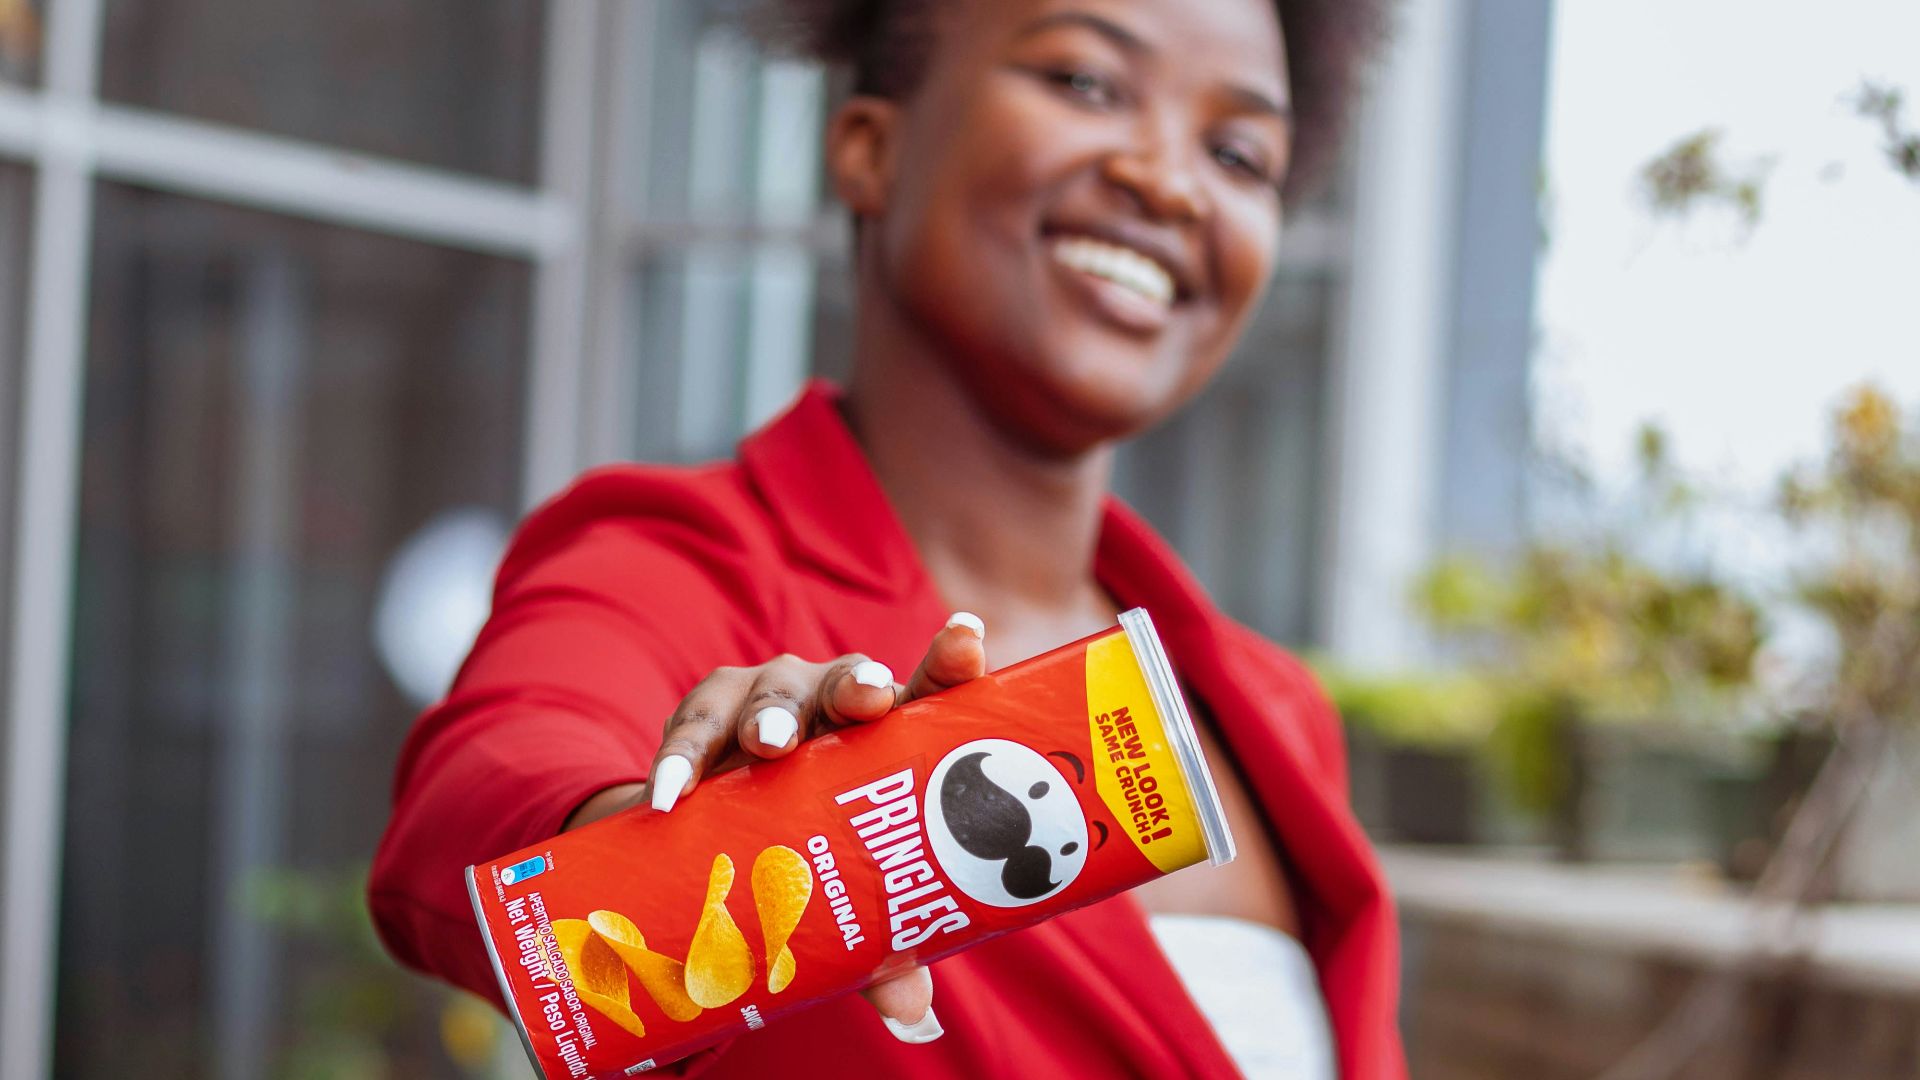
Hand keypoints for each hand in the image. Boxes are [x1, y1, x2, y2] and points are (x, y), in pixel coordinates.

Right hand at [562, 611, 988, 1043]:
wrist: (721, 835)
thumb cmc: (819, 851)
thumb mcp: (854, 897)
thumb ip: (885, 948)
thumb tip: (915, 1017)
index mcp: (892, 731)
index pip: (931, 691)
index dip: (951, 663)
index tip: (969, 638)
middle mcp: (835, 701)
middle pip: (851, 682)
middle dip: (857, 686)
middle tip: (865, 700)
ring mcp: (767, 701)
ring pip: (770, 696)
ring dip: (769, 719)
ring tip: (766, 747)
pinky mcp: (705, 716)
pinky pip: (691, 730)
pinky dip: (680, 759)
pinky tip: (672, 792)